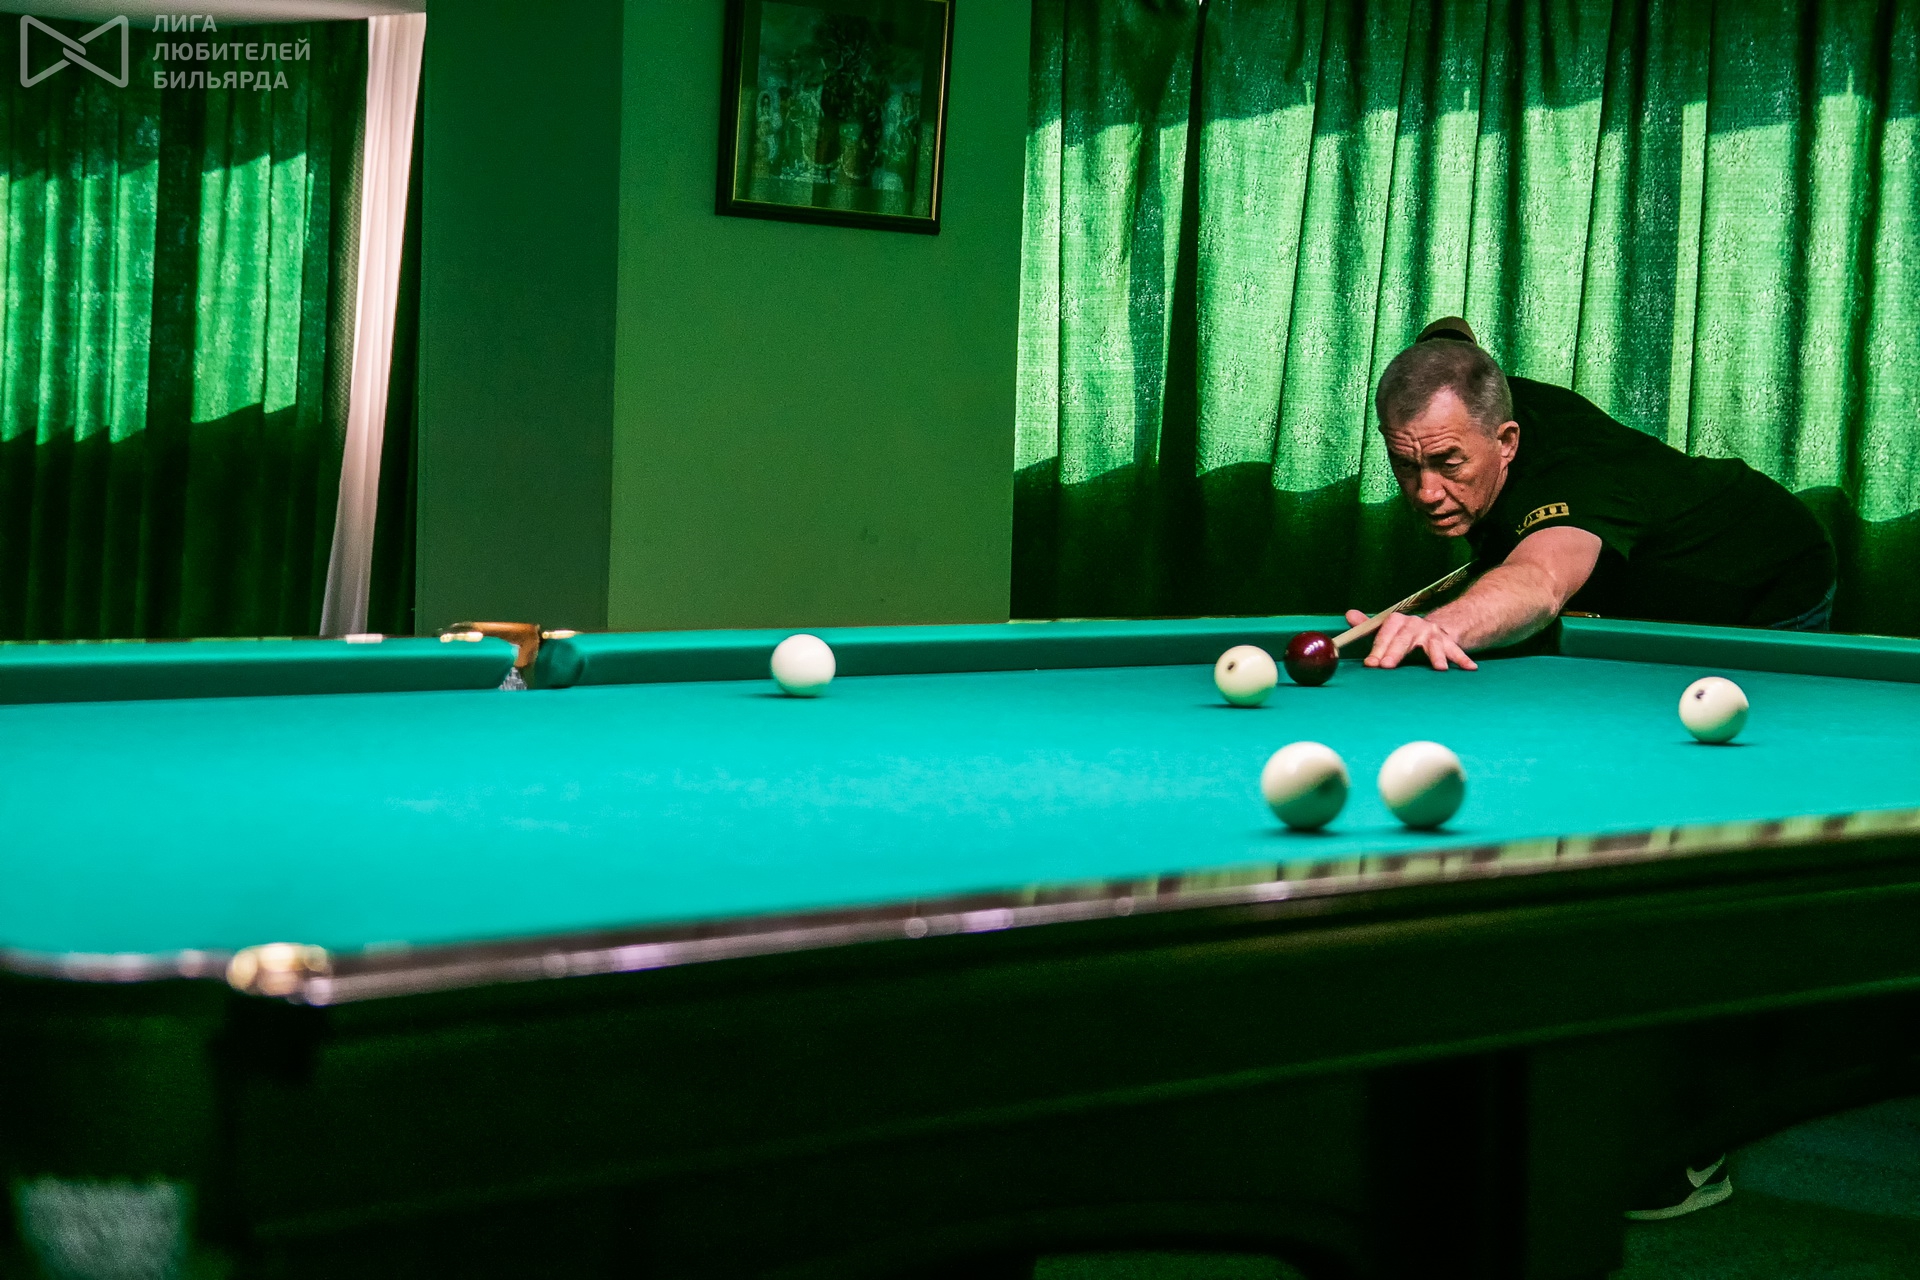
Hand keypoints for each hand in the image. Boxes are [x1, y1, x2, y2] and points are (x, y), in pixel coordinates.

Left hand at [1343, 609, 1478, 670]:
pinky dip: (1463, 660)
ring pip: (1434, 645)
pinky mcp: (1449, 643)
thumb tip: (1348, 615)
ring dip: (1436, 656)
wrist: (1433, 628)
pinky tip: (1470, 669)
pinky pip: (1457, 652)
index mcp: (1397, 622)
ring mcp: (1434, 634)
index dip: (1378, 649)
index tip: (1371, 663)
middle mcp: (1416, 625)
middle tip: (1388, 666)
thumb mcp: (1384, 629)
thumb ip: (1366, 626)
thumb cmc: (1402, 634)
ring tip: (1439, 669)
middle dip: (1396, 653)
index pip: (1385, 634)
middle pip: (1405, 639)